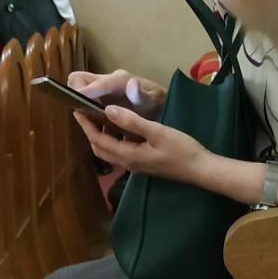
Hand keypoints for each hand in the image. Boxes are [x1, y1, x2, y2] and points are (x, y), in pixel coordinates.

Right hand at [68, 67, 166, 116]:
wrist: (158, 104)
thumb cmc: (155, 102)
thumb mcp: (153, 100)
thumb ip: (141, 95)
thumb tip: (132, 84)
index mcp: (120, 80)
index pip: (100, 81)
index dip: (88, 90)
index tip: (78, 101)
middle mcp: (106, 81)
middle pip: (78, 79)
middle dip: (76, 93)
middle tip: (83, 113)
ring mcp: (100, 90)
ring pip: (78, 90)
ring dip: (78, 104)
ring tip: (86, 121)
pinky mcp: (98, 99)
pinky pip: (83, 101)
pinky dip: (83, 112)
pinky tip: (92, 126)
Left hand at [73, 106, 211, 180]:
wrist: (200, 169)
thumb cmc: (181, 149)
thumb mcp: (157, 132)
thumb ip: (132, 122)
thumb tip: (108, 110)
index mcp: (129, 155)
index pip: (98, 140)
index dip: (86, 126)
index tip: (77, 110)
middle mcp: (128, 163)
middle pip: (100, 149)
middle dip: (90, 131)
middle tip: (85, 113)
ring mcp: (136, 165)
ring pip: (110, 151)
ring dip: (102, 136)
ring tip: (100, 117)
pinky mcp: (144, 164)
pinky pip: (121, 152)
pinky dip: (114, 140)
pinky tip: (121, 128)